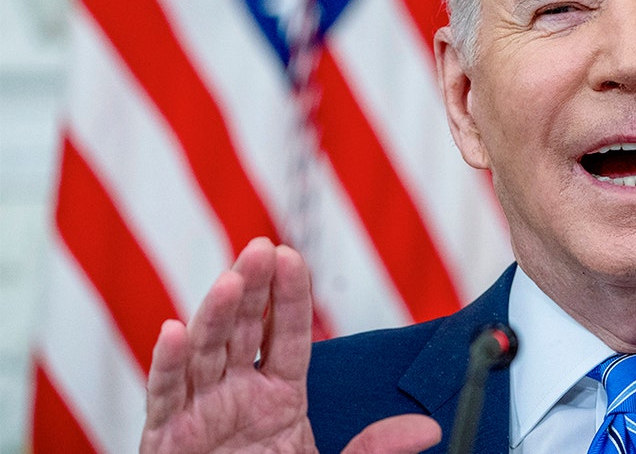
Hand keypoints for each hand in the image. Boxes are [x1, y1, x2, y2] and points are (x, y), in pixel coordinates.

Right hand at [140, 238, 441, 452]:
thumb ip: (373, 449)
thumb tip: (427, 428)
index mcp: (278, 395)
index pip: (286, 335)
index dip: (289, 296)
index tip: (291, 255)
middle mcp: (236, 393)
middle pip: (243, 330)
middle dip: (251, 288)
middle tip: (261, 248)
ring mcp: (199, 412)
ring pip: (204, 353)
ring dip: (214, 315)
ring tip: (230, 281)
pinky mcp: (165, 439)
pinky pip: (163, 398)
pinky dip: (166, 365)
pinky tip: (173, 330)